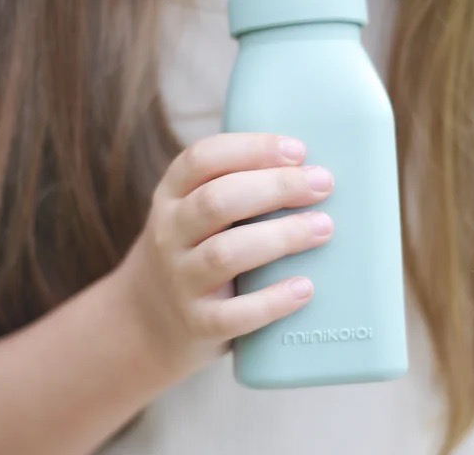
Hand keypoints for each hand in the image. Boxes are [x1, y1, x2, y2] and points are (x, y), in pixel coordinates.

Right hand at [115, 133, 334, 382]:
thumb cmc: (196, 248)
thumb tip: (314, 170)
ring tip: (324, 227)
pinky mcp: (197, 323)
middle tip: (323, 183)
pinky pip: (234, 315)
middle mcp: (169, 232)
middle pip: (218, 200)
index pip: (203, 158)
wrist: (149, 319)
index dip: (252, 148)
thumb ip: (238, 186)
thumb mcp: (196, 210)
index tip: (299, 150)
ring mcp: (180, 279)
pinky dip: (272, 301)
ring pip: (226, 253)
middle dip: (277, 187)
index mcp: (173, 194)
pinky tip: (305, 288)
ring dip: (281, 237)